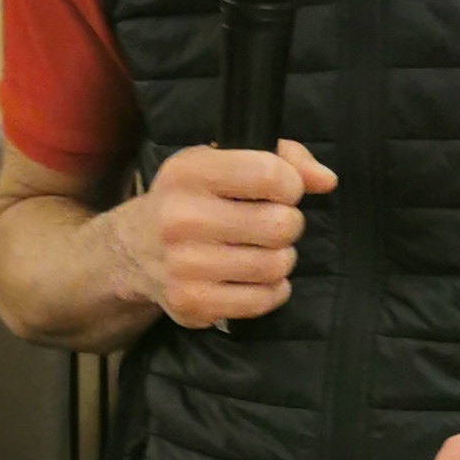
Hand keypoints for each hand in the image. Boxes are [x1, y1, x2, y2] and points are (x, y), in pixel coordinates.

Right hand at [106, 139, 336, 328]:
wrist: (133, 249)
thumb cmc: (191, 199)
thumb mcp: (221, 161)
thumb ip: (282, 156)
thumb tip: (326, 180)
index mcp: (188, 172)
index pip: (269, 174)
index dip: (291, 184)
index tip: (284, 191)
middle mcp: (180, 218)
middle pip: (279, 225)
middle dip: (289, 224)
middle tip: (273, 225)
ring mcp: (184, 265)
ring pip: (275, 265)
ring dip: (282, 259)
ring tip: (265, 251)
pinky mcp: (192, 303)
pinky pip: (262, 300)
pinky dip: (272, 290)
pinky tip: (257, 278)